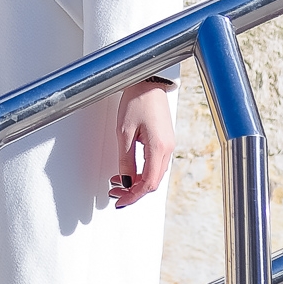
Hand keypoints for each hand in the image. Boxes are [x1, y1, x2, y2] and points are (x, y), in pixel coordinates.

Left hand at [110, 81, 174, 208]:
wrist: (148, 82)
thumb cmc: (137, 101)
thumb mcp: (124, 133)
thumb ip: (125, 160)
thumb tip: (124, 181)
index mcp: (158, 149)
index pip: (147, 183)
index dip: (133, 196)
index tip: (118, 201)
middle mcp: (167, 149)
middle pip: (152, 182)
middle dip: (133, 191)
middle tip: (114, 193)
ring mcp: (168, 146)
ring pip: (154, 174)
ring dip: (136, 182)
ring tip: (116, 182)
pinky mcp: (164, 141)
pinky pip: (155, 164)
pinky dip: (141, 172)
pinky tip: (128, 171)